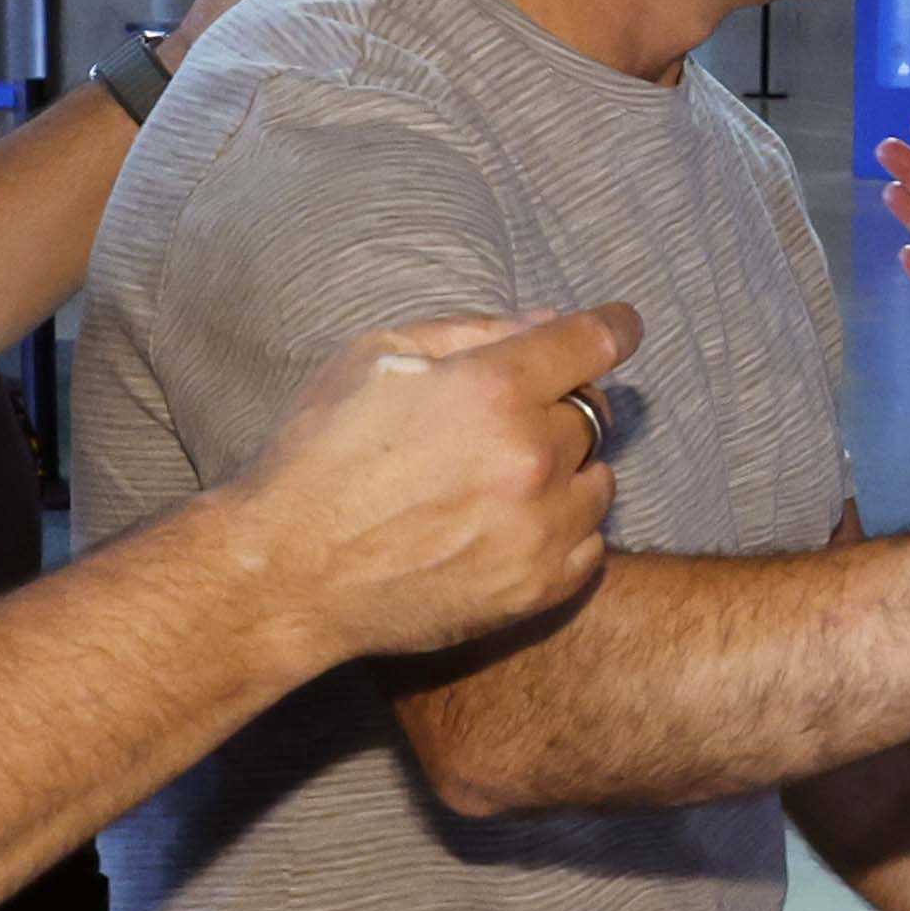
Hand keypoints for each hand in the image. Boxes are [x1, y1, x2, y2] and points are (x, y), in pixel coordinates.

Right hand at [232, 300, 636, 669]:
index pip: (592, 342)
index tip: (621, 327)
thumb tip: (546, 322)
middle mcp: (530, 458)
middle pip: (594, 414)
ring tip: (506, 480)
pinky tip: (514, 526)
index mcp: (493, 390)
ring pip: (598, 482)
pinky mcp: (538, 588)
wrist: (288, 574)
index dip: (614, 327)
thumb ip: (471, 332)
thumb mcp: (376, 359)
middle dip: (566, 406)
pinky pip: (589, 545)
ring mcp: (539, 529)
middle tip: (518, 420)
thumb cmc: (319, 456)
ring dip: (568, 473)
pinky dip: (564, 529)